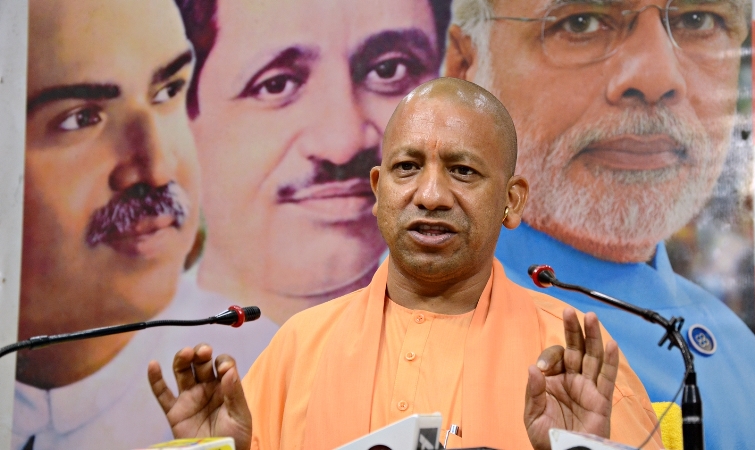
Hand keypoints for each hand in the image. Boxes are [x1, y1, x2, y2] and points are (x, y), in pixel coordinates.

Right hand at [148, 344, 251, 449]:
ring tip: (185, 353)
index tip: (223, 368)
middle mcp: (206, 388)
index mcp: (225, 386)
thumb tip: (229, 370)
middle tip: (203, 351)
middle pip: (201, 362)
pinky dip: (155, 379)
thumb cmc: (235, 437)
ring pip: (182, 372)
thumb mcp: (240, 415)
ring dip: (182, 359)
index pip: (222, 364)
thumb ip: (235, 393)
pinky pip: (162, 393)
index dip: (222, 361)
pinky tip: (153, 365)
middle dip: (201, 353)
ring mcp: (189, 398)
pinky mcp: (174, 411)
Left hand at [523, 308, 618, 449]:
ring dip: (592, 337)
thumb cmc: (547, 438)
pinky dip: (610, 361)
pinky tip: (610, 344)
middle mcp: (571, 380)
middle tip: (570, 312)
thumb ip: (534, 391)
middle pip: (575, 349)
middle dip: (573, 330)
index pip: (554, 358)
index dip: (549, 357)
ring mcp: (587, 388)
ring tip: (591, 317)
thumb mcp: (533, 415)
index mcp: (553, 381)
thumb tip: (533, 368)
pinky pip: (607, 378)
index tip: (544, 368)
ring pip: (592, 357)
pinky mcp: (601, 399)